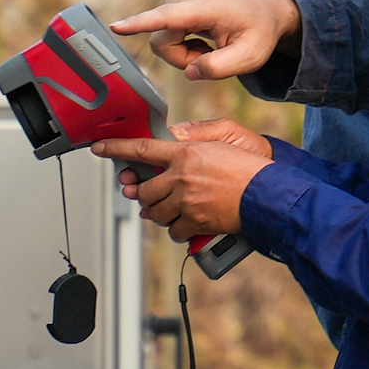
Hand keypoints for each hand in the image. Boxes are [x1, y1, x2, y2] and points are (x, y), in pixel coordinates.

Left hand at [95, 130, 271, 235]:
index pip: (143, 149)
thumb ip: (194, 138)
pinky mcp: (195, 223)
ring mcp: (187, 202)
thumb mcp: (223, 140)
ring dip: (159, 212)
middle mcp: (181, 177)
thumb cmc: (250, 167)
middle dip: (144, 193)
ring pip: (156, 212)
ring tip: (172, 208)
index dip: (117, 149)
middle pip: (145, 189)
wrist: (269, 194)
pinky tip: (186, 223)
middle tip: (151, 193)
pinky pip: (173, 231)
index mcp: (186, 153)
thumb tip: (175, 137)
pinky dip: (176, 230)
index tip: (100, 149)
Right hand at [112, 0, 299, 81]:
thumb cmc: (259, 32)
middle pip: (161, 40)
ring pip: (161, 38)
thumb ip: (220, 69)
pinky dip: (181, 43)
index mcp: (208, 7)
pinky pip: (163, 32)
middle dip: (181, 58)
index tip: (117, 27)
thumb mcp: (250, 58)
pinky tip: (203, 39)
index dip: (140, 24)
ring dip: (182, 52)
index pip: (168, 17)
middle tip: (210, 59)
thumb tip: (190, 72)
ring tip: (209, 47)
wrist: (264, 8)